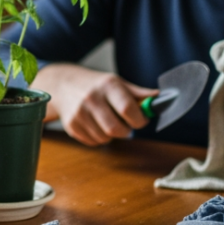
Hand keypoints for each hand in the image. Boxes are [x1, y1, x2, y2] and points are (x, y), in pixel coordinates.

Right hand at [32, 64, 156, 145]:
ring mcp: (79, 113)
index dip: (139, 119)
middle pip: (116, 129)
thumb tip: (160, 98)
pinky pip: (94, 142)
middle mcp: (91, 98)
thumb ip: (138, 93)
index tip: (141, 120)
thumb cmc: (96, 85)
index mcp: (107, 85)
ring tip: (107, 121)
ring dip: (112, 134)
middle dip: (126, 131)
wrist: (63, 84)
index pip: (128, 109)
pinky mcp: (71, 126)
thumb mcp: (116, 82)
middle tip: (126, 124)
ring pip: (105, 138)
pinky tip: (95, 124)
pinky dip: (99, 137)